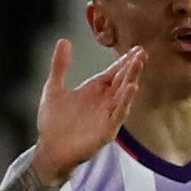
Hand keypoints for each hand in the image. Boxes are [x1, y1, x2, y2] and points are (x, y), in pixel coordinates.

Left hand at [34, 40, 145, 183]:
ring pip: (123, 95)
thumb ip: (60, 66)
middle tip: (142, 52)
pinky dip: (125, 102)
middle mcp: (104, 102)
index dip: (124, 61)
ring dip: (131, 80)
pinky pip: (118, 114)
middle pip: (121, 81)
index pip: (113, 72)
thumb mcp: (53, 89)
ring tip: (138, 65)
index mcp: (94, 90)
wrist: (49, 149)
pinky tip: (131, 89)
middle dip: (132, 67)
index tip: (136, 48)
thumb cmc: (53, 122)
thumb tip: (64, 40)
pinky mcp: (107, 130)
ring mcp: (107, 116)